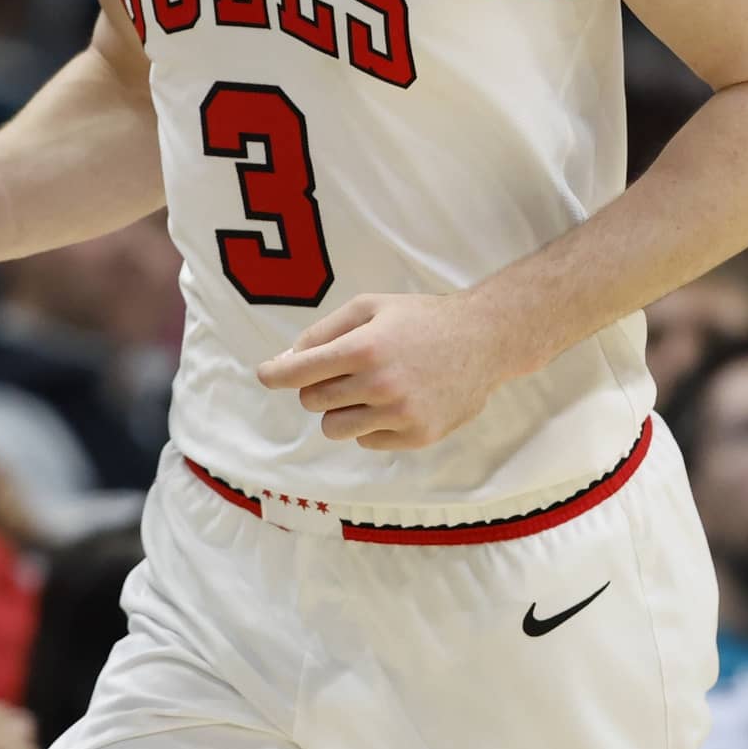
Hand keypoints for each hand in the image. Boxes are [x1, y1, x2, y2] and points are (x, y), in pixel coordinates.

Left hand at [255, 290, 530, 452]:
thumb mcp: (370, 306)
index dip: (275, 374)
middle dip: (315, 386)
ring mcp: (399, 415)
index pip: (300, 372)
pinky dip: (368, 425)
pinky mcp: (416, 437)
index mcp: (364, 349)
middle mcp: (380, 386)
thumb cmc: (420, 319)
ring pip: (334, 428)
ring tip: (363, 390)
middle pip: (312, 401)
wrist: (483, 341)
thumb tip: (285, 360)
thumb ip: (323, 332)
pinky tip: (391, 402)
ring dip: (338, 411)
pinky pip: (366, 441)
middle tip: (339, 371)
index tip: (264, 374)